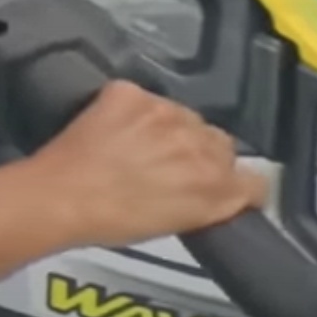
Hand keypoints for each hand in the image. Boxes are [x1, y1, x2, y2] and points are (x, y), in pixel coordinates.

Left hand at [28, 81, 264, 249]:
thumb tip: (218, 191)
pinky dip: (134, 111)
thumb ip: (208, 203)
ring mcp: (166, 113)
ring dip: (170, 129)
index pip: (256, 181)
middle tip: (168, 167)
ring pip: (186, 116)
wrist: (60, 198)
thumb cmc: (114, 222)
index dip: (237, 184)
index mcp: (216, 187)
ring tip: (137, 147)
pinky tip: (114, 129)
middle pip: (221, 142)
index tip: (220, 186)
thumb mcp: (175, 223)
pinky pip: (145, 98)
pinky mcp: (133, 93)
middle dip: (201, 153)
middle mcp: (201, 145)